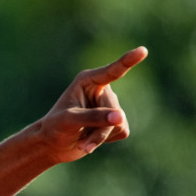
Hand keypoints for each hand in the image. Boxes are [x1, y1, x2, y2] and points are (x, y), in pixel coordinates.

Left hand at [39, 46, 145, 161]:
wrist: (53, 145)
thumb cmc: (55, 127)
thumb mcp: (69, 120)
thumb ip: (93, 117)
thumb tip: (120, 117)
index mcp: (88, 81)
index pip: (112, 71)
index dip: (128, 61)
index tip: (143, 50)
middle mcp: (102, 90)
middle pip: (114, 111)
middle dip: (99, 129)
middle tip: (81, 142)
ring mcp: (111, 106)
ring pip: (119, 123)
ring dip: (100, 137)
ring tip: (82, 141)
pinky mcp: (116, 121)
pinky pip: (122, 131)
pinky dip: (105, 141)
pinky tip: (90, 140)